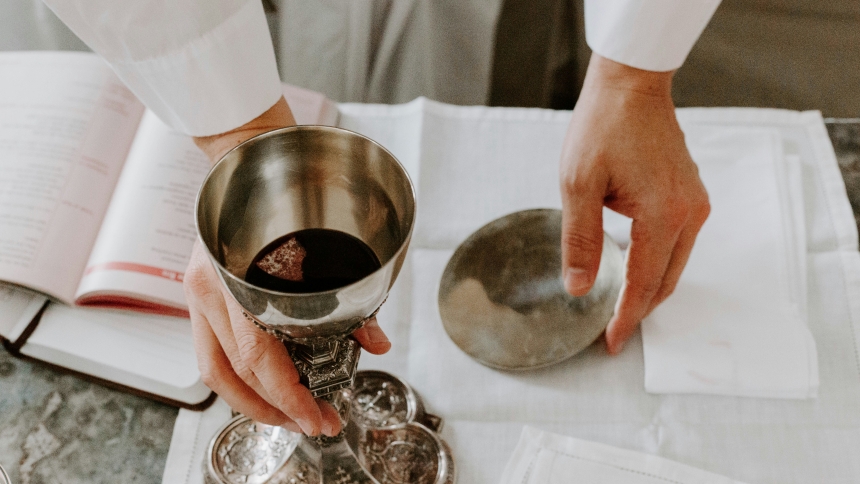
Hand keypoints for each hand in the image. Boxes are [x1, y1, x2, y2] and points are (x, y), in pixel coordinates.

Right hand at [188, 98, 391, 435]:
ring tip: (288, 417)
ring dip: (252, 402)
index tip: (317, 419)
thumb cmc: (285, 191)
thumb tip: (375, 341)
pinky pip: (212, 348)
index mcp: (238, 274)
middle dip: (274, 410)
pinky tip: (266, 386)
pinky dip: (240, 375)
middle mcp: (209, 286)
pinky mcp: (200, 289)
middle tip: (313, 425)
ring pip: (215, 369)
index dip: (289, 397)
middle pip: (233, 374)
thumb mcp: (322, 240)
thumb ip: (348, 293)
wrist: (248, 154)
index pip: (259, 357)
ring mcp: (198, 288)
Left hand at [559, 55, 709, 354]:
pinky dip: (657, 262)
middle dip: (640, 309)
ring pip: (674, 263)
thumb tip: (580, 288)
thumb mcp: (578, 185)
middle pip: (666, 279)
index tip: (611, 343)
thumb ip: (581, 241)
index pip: (644, 283)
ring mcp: (695, 202)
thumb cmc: (603, 127)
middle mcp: (689, 213)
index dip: (627, 317)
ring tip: (620, 306)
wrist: (630, 86)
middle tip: (613, 333)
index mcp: (663, 215)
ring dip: (649, 287)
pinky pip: (677, 242)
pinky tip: (633, 268)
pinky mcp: (691, 194)